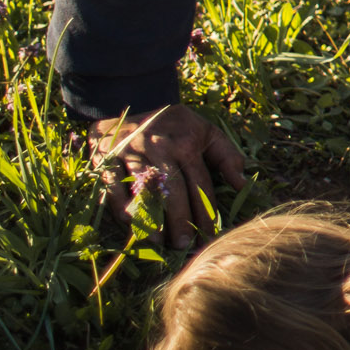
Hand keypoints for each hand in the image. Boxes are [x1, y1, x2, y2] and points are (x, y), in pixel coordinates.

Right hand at [92, 103, 248, 248]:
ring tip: (159, 240)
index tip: (209, 233)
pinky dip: (121, 207)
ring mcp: (131, 152)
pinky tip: (132, 225)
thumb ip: (226, 156)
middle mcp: (159, 146)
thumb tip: (242, 184)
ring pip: (144, 190)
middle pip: (173, 189)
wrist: (133, 105)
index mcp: (186, 141)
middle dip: (180, 219)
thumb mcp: (206, 132)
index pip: (199, 182)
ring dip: (151, 217)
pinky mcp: (107, 158)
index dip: (205, 210)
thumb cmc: (176, 127)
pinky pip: (113, 187)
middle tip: (184, 245)